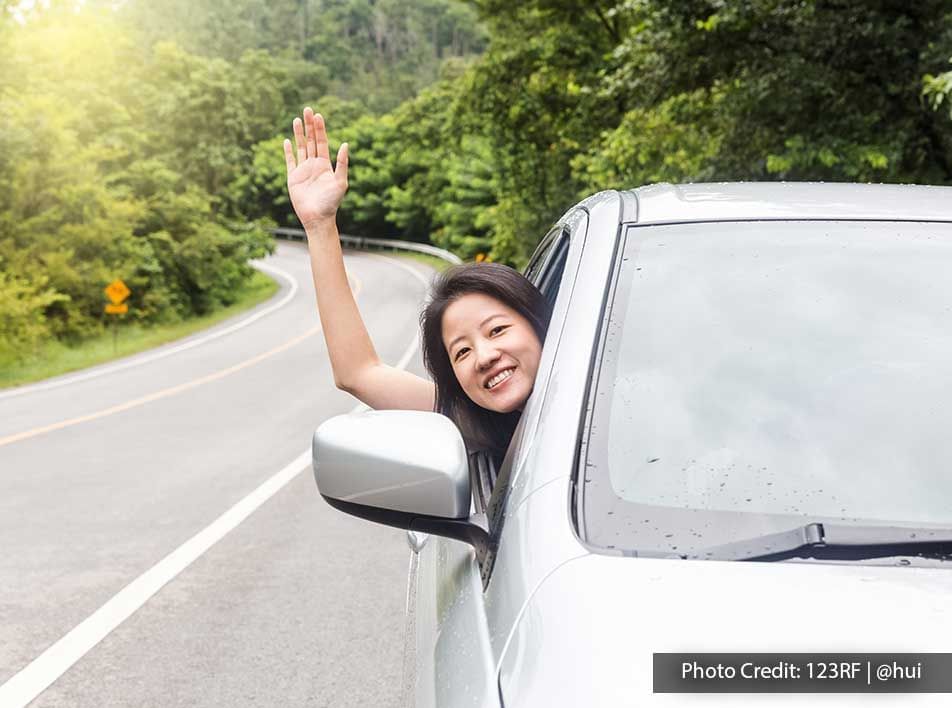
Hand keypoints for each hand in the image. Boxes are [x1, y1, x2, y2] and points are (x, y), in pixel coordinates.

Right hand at [283, 108, 348, 228]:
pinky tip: (287, 140)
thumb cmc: (331, 202)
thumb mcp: (341, 182)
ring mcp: (303, 170)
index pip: (322, 142)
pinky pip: (290, 161)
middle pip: (311, 141)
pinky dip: (288, 151)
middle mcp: (314, 165)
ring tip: (297, 119)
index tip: (318, 115)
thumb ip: (342, 163)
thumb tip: (345, 143)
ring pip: (300, 147)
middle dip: (309, 125)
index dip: (320, 129)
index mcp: (325, 165)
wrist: (317, 218)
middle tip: (307, 109)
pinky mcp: (293, 178)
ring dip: (299, 134)